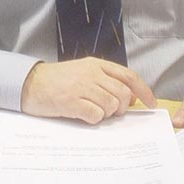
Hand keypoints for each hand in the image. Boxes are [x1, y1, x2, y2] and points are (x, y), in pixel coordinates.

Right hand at [21, 57, 157, 124]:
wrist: (31, 83)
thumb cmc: (58, 80)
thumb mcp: (83, 72)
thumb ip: (104, 80)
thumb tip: (128, 97)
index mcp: (96, 64)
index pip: (128, 76)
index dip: (143, 90)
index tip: (151, 103)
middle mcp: (92, 73)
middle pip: (122, 93)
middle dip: (122, 107)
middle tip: (112, 112)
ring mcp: (82, 87)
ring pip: (111, 105)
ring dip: (107, 114)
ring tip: (94, 112)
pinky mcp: (72, 101)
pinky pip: (95, 115)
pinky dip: (94, 119)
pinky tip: (84, 115)